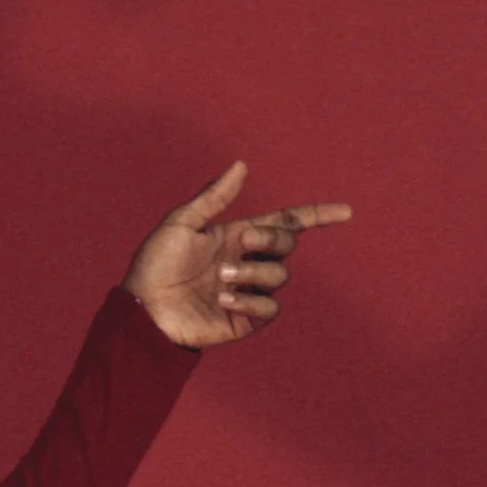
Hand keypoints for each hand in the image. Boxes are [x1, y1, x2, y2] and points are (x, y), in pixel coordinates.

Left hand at [125, 161, 352, 347]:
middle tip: (243, 241)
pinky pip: (269, 309)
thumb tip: (241, 165)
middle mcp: (247, 262)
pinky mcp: (244, 321)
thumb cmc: (154, 265)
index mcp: (237, 236)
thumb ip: (214, 197)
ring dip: (255, 271)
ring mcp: (248, 292)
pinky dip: (251, 302)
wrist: (141, 311)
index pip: (287, 223)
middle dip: (272, 238)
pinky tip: (224, 300)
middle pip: (287, 244)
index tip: (345, 212)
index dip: (317, 216)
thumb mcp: (181, 224)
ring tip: (221, 277)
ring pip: (280, 275)